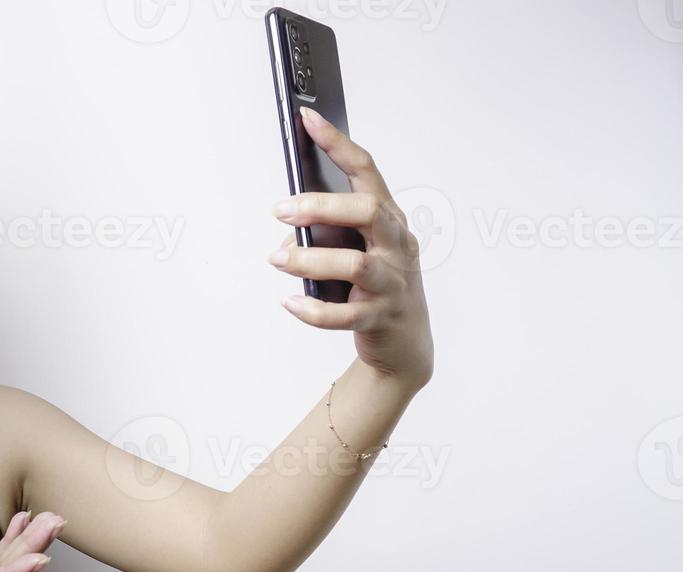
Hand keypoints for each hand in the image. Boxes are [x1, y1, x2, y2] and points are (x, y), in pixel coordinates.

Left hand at [268, 106, 433, 387]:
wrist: (405, 342)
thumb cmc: (375, 286)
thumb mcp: (357, 251)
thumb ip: (325, 237)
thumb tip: (288, 239)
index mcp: (390, 219)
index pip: (366, 171)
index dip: (337, 143)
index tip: (307, 119)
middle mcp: (396, 245)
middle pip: (368, 211)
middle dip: (321, 206)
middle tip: (282, 210)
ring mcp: (392, 282)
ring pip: (355, 264)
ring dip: (309, 260)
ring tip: (277, 259)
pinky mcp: (380, 317)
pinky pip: (344, 315)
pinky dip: (312, 311)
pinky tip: (290, 303)